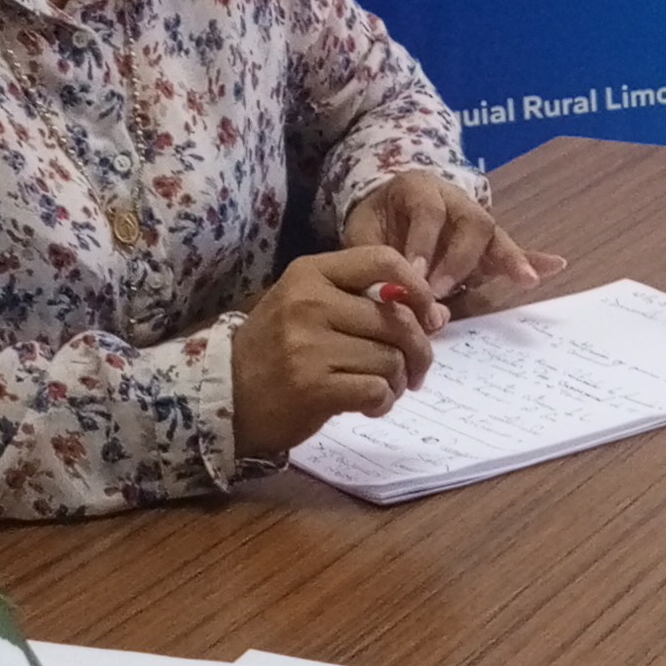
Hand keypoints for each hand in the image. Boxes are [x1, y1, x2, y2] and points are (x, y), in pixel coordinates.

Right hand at [232, 246, 441, 458]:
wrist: (227, 394)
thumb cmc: (277, 350)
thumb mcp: (312, 309)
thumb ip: (369, 305)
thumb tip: (438, 314)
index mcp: (309, 274)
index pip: (383, 260)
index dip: (419, 288)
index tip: (429, 314)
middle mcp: (309, 303)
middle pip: (397, 320)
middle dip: (418, 350)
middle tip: (413, 370)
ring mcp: (309, 346)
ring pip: (391, 359)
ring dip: (396, 381)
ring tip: (381, 389)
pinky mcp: (313, 387)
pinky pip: (376, 390)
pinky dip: (381, 402)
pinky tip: (367, 405)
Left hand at [343, 169, 560, 307]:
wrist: (384, 207)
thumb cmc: (373, 225)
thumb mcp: (362, 238)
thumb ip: (377, 268)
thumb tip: (402, 306)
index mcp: (418, 189)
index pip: (428, 213)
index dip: (422, 244)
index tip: (413, 276)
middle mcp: (454, 199)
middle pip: (472, 221)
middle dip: (459, 259)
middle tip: (441, 291)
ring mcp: (474, 220)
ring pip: (495, 234)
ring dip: (507, 259)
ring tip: (524, 279)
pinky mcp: (487, 243)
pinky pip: (512, 248)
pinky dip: (532, 259)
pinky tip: (556, 266)